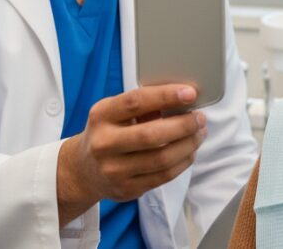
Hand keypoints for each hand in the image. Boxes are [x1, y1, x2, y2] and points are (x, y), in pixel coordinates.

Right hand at [56, 84, 206, 224]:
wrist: (83, 170)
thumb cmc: (107, 132)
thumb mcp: (113, 112)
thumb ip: (141, 105)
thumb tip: (182, 97)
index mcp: (101, 116)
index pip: (136, 102)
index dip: (165, 96)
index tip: (190, 93)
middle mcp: (104, 143)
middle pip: (152, 135)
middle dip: (183, 125)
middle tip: (199, 118)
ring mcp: (114, 170)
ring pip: (162, 159)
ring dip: (188, 144)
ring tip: (199, 133)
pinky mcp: (127, 189)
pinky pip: (164, 176)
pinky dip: (183, 162)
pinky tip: (189, 151)